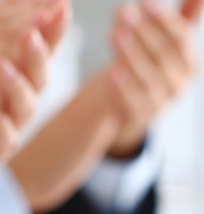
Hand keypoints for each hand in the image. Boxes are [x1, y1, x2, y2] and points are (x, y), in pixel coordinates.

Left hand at [106, 0, 201, 157]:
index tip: (145, 3)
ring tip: (115, 35)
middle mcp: (179, 83)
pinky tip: (109, 73)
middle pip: (163, 56)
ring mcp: (161, 102)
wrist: (134, 107)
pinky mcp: (139, 117)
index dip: (163, 20)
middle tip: (124, 12)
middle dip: (143, 33)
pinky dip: (123, 88)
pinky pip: (132, 103)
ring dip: (131, 56)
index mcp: (189, 62)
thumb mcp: (167, 43)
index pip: (180, 38)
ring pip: (148, 79)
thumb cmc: (150, 66)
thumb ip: (181, 19)